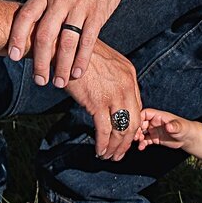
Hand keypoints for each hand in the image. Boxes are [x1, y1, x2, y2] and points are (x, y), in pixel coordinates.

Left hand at [7, 0, 136, 88]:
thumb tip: (28, 31)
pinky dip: (82, 60)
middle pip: (45, 35)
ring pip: (67, 42)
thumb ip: (44, 6)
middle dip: (40, 62)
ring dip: (62, 66)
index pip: (25, 16)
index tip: (14, 57)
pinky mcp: (98, 13)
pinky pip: (87, 41)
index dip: (18, 38)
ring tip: (59, 82)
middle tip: (39, 80)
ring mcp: (80, 6)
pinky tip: (78, 72)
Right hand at [65, 42, 142, 160]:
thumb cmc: (79, 54)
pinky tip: (100, 151)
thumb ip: (114, 80)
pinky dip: (104, 144)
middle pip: (134, 122)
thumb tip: (112, 100)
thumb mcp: (105, 64)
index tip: (125, 137)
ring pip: (122, 130)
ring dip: (116, 147)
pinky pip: (105, 131)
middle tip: (120, 153)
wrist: (64, 45)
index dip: (132, 126)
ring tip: (109, 157)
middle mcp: (126, 86)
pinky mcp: (97, 102)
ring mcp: (113, 95)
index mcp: (130, 75)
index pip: (137, 107)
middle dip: (128, 141)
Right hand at [136, 108, 188, 150]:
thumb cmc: (185, 128)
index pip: (145, 113)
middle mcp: (154, 122)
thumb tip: (168, 126)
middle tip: (136, 136)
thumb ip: (174, 126)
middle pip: (141, 123)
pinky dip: (142, 144)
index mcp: (159, 116)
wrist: (188, 138)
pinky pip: (146, 140)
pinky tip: (141, 147)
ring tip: (138, 142)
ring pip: (142, 132)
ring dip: (138, 137)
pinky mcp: (155, 138)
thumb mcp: (180, 126)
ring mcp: (154, 130)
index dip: (139, 118)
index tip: (136, 125)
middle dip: (137, 129)